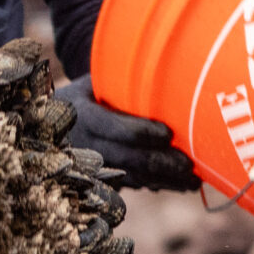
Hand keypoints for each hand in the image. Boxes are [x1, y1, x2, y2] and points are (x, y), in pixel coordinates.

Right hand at [56, 77, 198, 191]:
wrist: (59, 119)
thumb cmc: (90, 93)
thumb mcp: (97, 82)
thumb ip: (123, 81)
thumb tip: (168, 68)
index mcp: (85, 115)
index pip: (114, 127)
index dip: (141, 132)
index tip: (168, 133)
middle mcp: (87, 143)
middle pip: (127, 158)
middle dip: (160, 162)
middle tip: (188, 163)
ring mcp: (94, 164)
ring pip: (133, 176)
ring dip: (165, 180)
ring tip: (193, 180)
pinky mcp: (103, 176)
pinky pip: (133, 184)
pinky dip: (158, 184)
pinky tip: (182, 184)